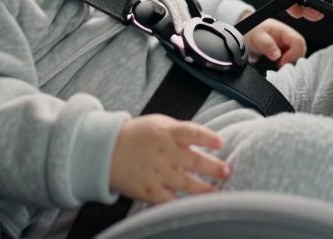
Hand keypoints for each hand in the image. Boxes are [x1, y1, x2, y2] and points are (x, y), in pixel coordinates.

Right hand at [109, 115, 229, 203]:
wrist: (105, 150)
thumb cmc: (136, 136)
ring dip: (203, 189)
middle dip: (213, 167)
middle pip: (193, 160)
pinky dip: (181, 204)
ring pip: (185, 183)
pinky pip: (168, 200)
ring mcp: (156, 172)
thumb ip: (180, 132)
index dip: (207, 137)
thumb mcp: (158, 125)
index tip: (220, 143)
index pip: (192, 132)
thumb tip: (205, 139)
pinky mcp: (148, 190)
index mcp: (166, 132)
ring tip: (216, 192)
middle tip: (226, 171)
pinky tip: (194, 208)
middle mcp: (163, 152)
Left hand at [242, 19, 306, 66]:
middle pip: (301, 51)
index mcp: (285, 31)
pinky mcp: (285, 53)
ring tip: (276, 66)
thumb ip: (267, 45)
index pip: (299, 42)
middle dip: (292, 61)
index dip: (293, 55)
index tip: (281, 63)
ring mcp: (288, 46)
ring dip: (288, 64)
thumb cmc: (252, 31)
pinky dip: (285, 66)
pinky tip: (277, 66)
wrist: (246, 33)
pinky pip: (291, 61)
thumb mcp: (257, 37)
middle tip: (279, 66)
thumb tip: (277, 55)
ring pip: (297, 58)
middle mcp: (289, 38)